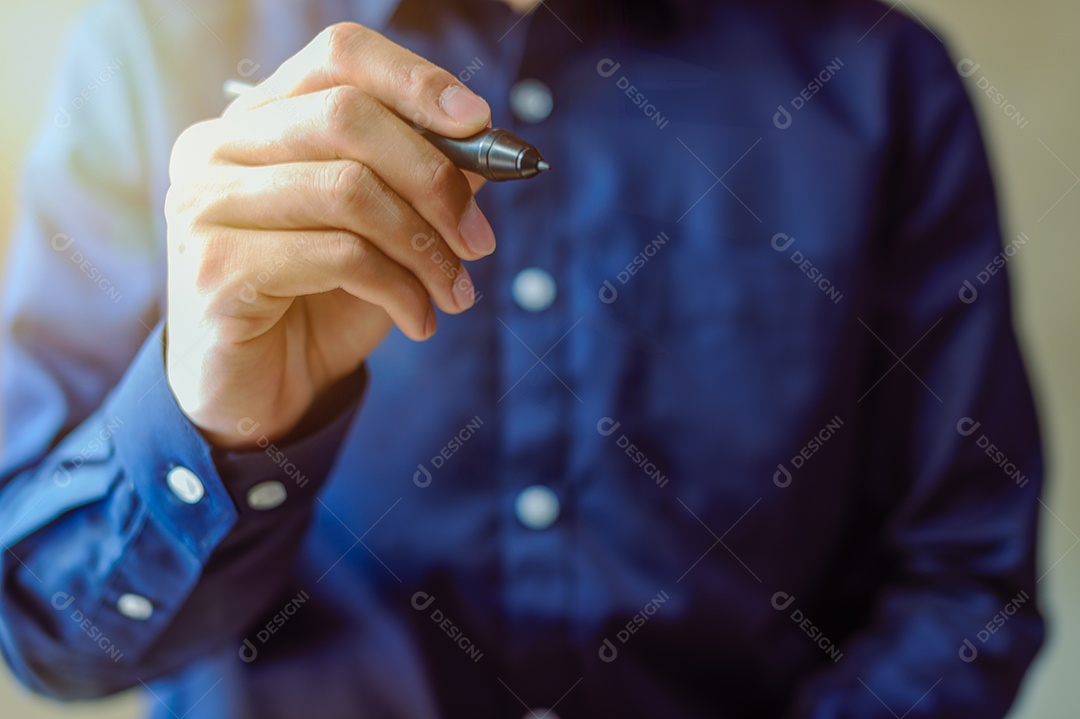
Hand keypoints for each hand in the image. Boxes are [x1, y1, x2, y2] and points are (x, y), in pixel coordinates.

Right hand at [163, 22, 495, 448]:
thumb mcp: (383, 236)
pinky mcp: (216, 267)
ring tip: (457, 293)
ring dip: (426, 249)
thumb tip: (483, 150)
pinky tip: (419, 321)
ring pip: (348, 190)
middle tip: (480, 240)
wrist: (259, 395)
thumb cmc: (320, 305)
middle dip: (434, 178)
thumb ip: (420, 183)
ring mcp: (206, 204)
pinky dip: (400, 289)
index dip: (415, 80)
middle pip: (347, 116)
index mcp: (257, 121)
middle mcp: (217, 147)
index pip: (337, 57)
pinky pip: (338, 256)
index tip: (479, 121)